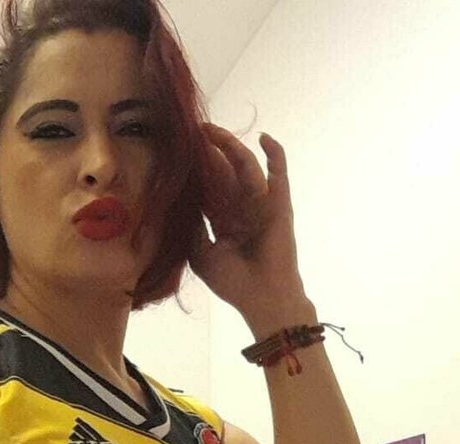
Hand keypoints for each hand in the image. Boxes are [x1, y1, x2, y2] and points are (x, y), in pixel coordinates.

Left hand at [189, 125, 305, 315]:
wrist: (262, 298)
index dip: (196, 172)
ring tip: (211, 131)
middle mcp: (241, 210)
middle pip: (224, 173)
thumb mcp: (201, 255)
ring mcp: (261, 205)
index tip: (180, 152)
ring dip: (231, 147)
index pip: (208, 190)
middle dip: (210, 153)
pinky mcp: (279, 205)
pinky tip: (265, 138)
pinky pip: (279, 176)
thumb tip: (182, 202)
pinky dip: (275, 156)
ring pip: (245, 169)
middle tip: (194, 132)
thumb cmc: (233, 283)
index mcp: (224, 222)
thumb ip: (192, 229)